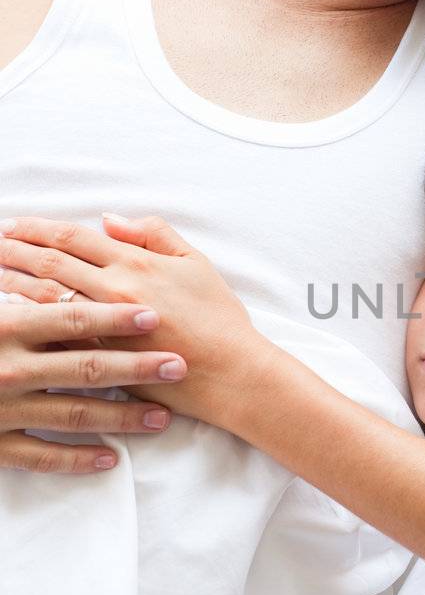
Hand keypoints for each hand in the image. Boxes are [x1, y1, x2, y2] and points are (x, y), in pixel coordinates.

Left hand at [0, 214, 262, 429]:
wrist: (232, 373)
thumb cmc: (220, 320)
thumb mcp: (195, 263)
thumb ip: (154, 235)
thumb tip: (111, 220)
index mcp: (136, 264)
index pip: (73, 238)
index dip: (38, 228)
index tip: (12, 225)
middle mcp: (114, 291)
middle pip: (50, 263)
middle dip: (14, 250)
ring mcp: (105, 327)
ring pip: (46, 298)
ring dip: (13, 284)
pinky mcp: (104, 359)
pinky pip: (57, 337)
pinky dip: (31, 324)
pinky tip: (14, 318)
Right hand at [0, 296, 186, 472]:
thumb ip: (27, 309)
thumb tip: (73, 289)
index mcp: (7, 329)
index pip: (72, 320)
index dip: (116, 319)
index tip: (155, 318)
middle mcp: (8, 369)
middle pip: (85, 368)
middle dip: (138, 368)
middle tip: (178, 367)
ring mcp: (2, 410)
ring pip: (74, 414)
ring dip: (123, 417)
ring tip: (161, 417)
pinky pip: (42, 456)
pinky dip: (79, 458)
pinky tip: (111, 458)